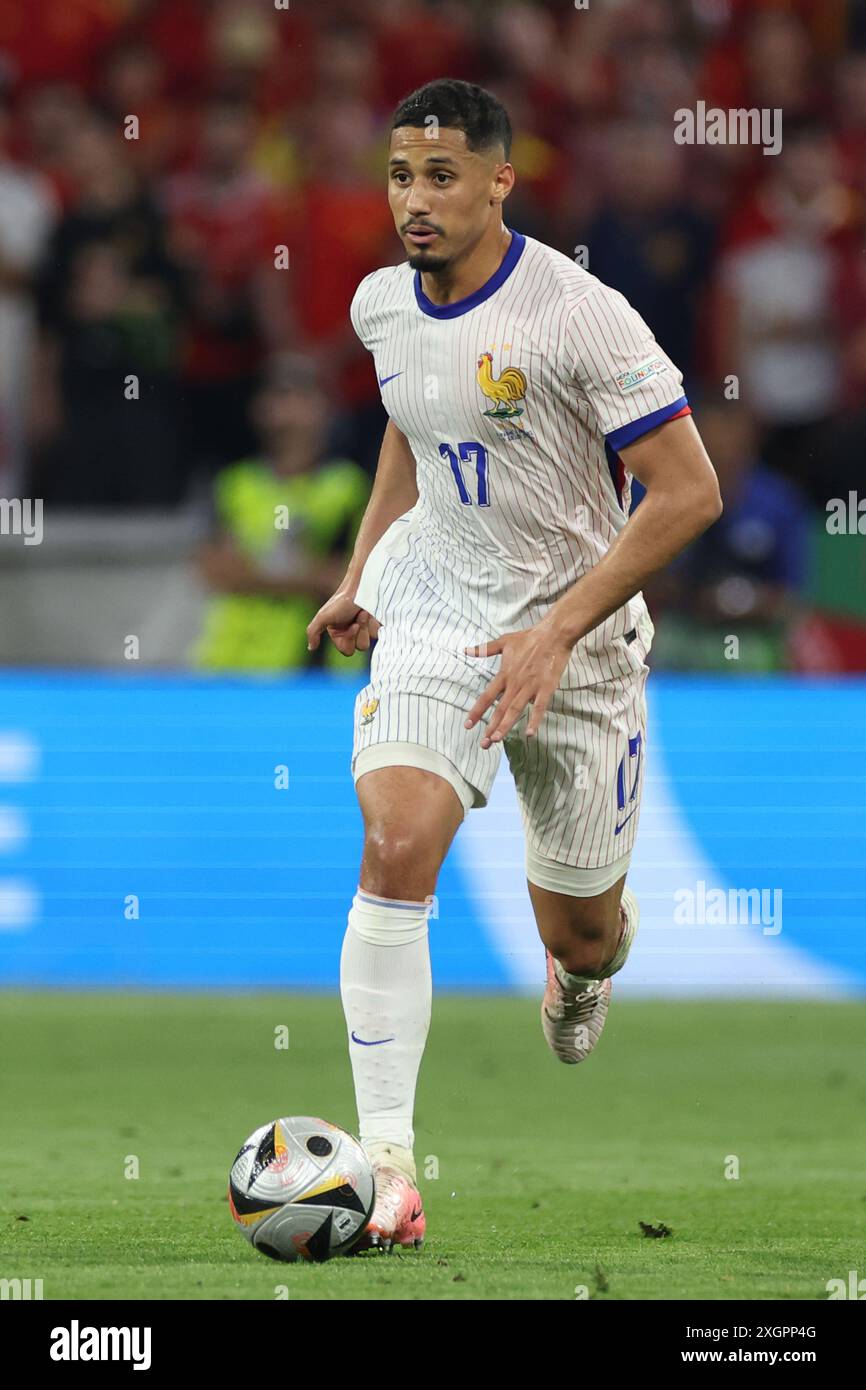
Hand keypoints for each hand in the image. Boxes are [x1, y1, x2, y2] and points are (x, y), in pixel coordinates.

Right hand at [307, 591, 379, 656]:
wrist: (362, 584)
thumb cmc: (342, 599)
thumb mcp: (324, 616)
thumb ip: (313, 632)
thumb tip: (310, 648)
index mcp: (339, 633)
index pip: (347, 651)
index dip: (349, 639)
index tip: (351, 625)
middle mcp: (352, 631)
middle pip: (360, 648)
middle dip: (360, 633)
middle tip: (358, 617)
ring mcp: (366, 628)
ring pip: (371, 641)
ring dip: (367, 626)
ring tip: (365, 612)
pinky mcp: (377, 624)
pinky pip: (380, 633)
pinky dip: (376, 623)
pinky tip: (373, 613)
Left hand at [463, 619, 572, 748]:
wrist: (553, 634)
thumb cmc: (529, 638)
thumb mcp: (504, 641)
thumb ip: (484, 649)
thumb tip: (465, 650)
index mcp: (505, 674)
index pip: (487, 696)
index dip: (477, 711)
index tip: (468, 725)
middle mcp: (515, 683)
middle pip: (500, 709)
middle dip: (491, 727)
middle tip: (483, 744)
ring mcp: (531, 686)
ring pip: (515, 710)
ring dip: (506, 726)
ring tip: (497, 740)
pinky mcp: (546, 688)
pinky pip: (540, 707)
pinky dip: (534, 720)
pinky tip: (529, 733)